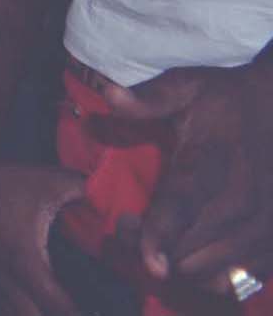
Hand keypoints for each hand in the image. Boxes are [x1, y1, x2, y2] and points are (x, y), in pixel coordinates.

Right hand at [0, 160, 89, 315]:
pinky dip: (19, 306)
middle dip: (53, 315)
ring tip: (55, 306)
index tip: (98, 313)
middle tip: (80, 310)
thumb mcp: (55, 183)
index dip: (78, 313)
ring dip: (35, 311)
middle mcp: (0, 273)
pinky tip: (34, 302)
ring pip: (10, 312)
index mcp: (23, 257)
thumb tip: (122, 208)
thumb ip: (90, 196)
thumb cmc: (12, 181)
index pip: (55, 304)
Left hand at [91, 64, 272, 296]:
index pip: (181, 208)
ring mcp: (262, 227)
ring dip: (179, 265)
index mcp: (212, 165)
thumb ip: (148, 99)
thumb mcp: (187, 87)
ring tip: (162, 241)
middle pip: (188, 251)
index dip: (159, 238)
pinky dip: (212, 276)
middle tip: (130, 229)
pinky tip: (196, 253)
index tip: (146, 259)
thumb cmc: (227, 101)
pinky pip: (237, 281)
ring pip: (210, 272)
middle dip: (151, 249)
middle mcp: (241, 203)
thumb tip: (110, 94)